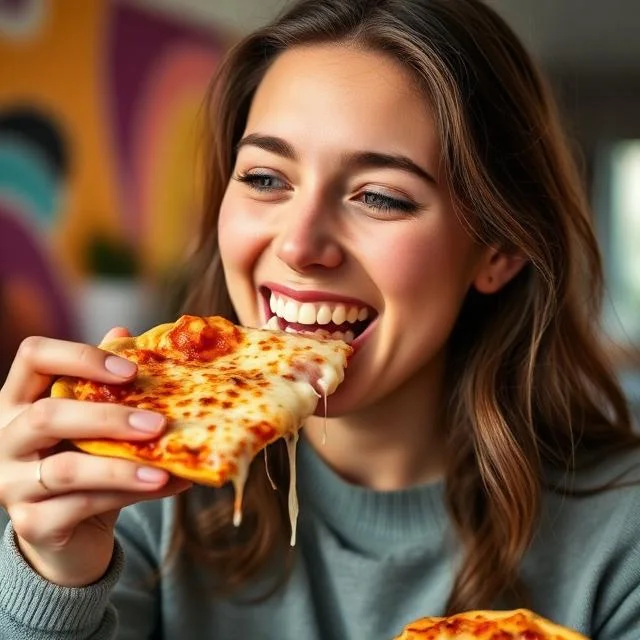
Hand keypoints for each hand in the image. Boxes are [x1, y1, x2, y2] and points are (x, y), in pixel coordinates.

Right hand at [0, 328, 190, 586]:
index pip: (34, 357)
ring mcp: (12, 484)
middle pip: (47, 415)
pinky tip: (164, 483)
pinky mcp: (32, 524)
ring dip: (123, 466)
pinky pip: (82, 506)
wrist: (70, 531)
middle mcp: (4, 438)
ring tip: (166, 466)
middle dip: (108, 417)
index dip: (80, 356)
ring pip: (66, 469)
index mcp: (18, 399)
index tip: (131, 371)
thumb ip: (102, 380)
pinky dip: (128, 494)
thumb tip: (124, 333)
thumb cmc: (83, 459)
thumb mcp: (93, 418)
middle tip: (158, 423)